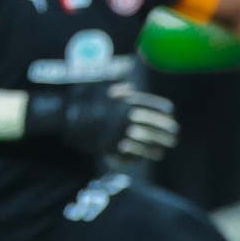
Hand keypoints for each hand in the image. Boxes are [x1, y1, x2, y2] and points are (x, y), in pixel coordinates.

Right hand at [31, 83, 178, 160]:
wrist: (64, 118)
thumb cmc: (82, 101)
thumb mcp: (101, 88)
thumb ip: (118, 88)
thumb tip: (130, 86)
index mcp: (125, 100)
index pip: (151, 103)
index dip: (163, 108)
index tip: (171, 111)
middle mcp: (126, 116)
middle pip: (154, 123)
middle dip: (167, 128)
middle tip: (175, 131)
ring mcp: (120, 132)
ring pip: (148, 139)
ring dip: (161, 142)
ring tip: (168, 145)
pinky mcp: (114, 146)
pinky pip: (137, 152)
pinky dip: (148, 153)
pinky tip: (155, 154)